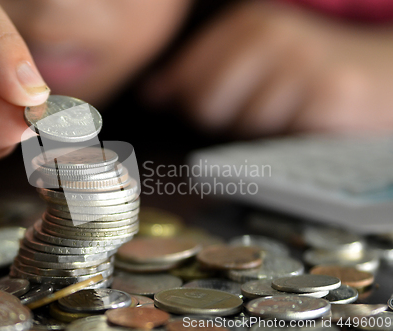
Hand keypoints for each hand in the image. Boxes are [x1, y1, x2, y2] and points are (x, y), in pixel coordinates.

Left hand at [148, 1, 392, 135]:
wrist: (384, 74)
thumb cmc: (307, 73)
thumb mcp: (251, 59)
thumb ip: (196, 74)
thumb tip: (151, 93)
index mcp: (246, 22)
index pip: (186, 79)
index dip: (190, 103)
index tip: (215, 106)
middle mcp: (273, 35)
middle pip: (206, 106)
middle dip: (225, 121)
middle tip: (257, 110)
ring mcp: (302, 64)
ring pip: (243, 128)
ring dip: (260, 135)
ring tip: (288, 113)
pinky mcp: (328, 96)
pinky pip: (280, 140)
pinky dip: (288, 141)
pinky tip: (306, 121)